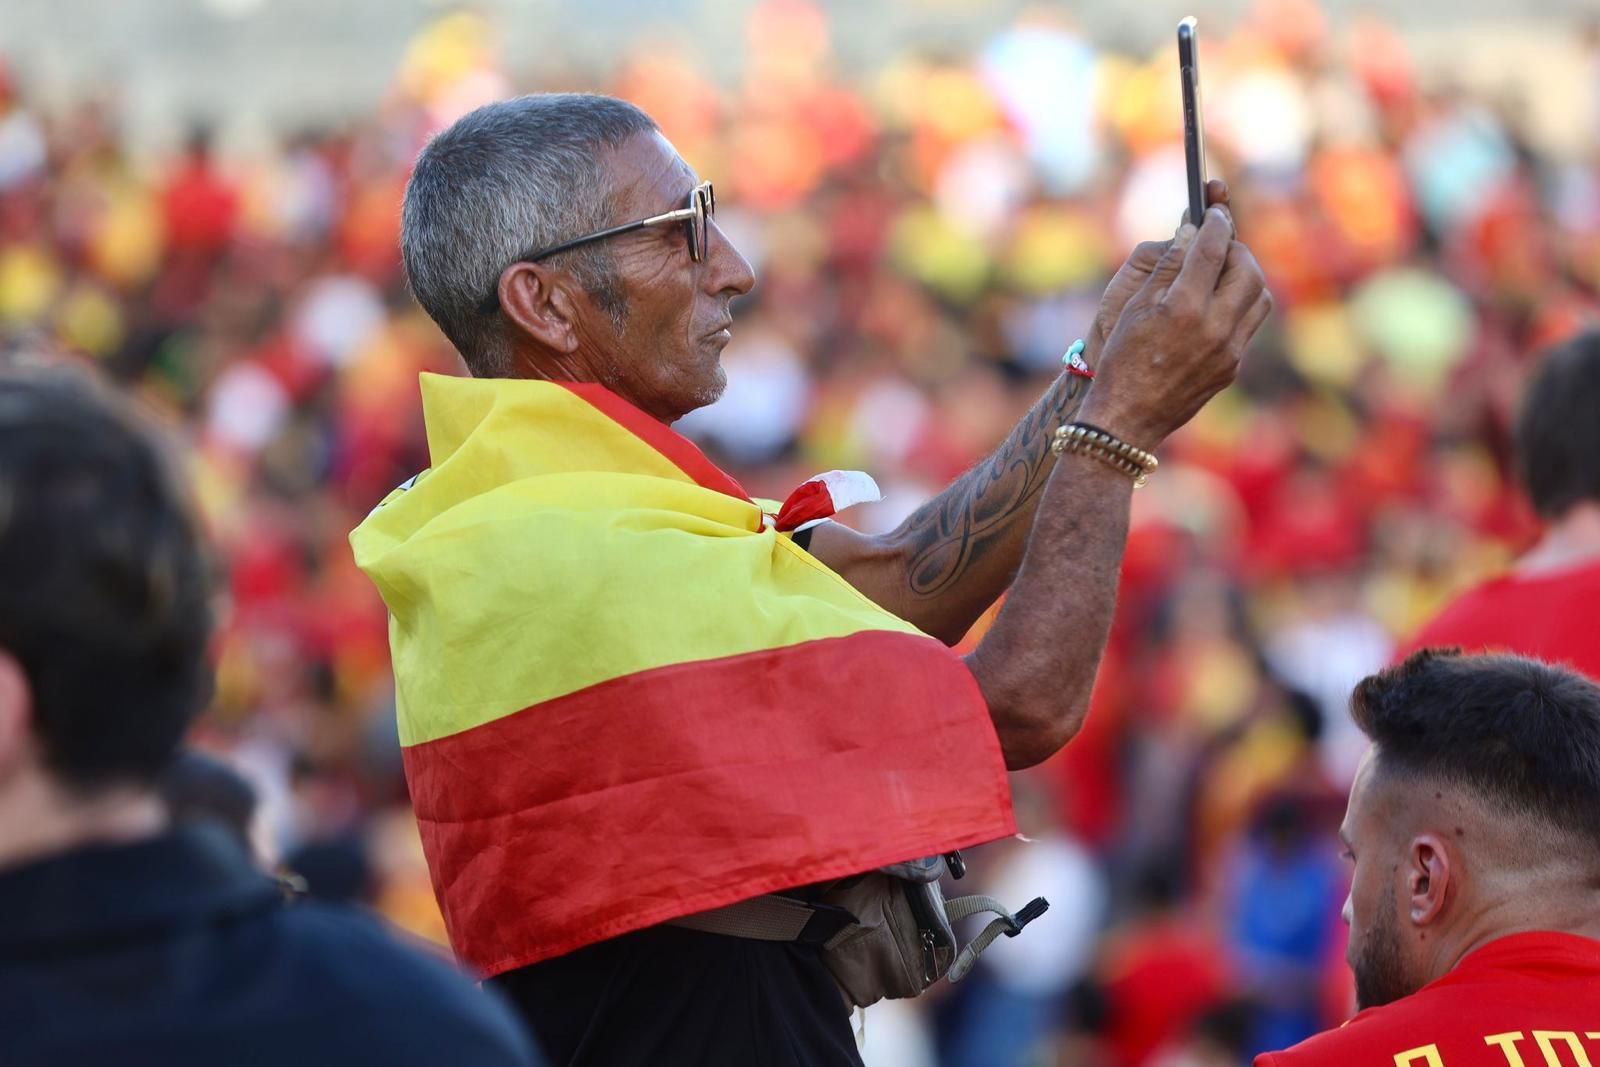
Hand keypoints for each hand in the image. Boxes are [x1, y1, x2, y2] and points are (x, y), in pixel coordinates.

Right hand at [1078, 204, 1271, 450]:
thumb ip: (1167, 267)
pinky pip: (1249, 323)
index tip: (1215, 210)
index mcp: (1183, 308)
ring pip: (1258, 295)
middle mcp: (1213, 328)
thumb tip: (1190, 232)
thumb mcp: (1134, 307)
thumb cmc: (1121, 358)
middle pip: (1246, 269)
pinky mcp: (1232, 366)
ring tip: (1223, 271)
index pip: (1212, 249)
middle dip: (1236, 248)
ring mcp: (1228, 350)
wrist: (1127, 416)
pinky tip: (1218, 303)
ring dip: (1246, 275)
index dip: (1215, 222)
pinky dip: (1239, 303)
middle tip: (1220, 241)